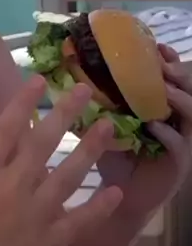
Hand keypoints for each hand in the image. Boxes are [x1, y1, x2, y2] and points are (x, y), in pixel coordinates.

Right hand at [0, 77, 122, 245]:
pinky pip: (80, 220)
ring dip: (90, 149)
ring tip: (107, 128)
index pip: (6, 128)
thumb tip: (21, 135)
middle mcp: (10, 187)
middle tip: (84, 89)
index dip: (23, 101)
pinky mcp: (50, 241)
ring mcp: (33, 214)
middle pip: (41, 142)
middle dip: (65, 113)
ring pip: (68, 175)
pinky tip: (115, 192)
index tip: (40, 78)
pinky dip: (99, 207)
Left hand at [97, 44, 191, 217]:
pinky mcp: (178, 164)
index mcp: (159, 107)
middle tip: (162, 64)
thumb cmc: (111, 158)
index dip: (167, 59)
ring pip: (191, 114)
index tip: (155, 45)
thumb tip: (65, 75)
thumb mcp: (103, 123)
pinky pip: (178, 145)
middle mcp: (175, 121)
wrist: (116, 200)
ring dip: (177, 98)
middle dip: (177, 73)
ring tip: (163, 89)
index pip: (171, 76)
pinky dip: (167, 133)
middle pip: (188, 89)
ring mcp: (181, 142)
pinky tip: (153, 125)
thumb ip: (94, 102)